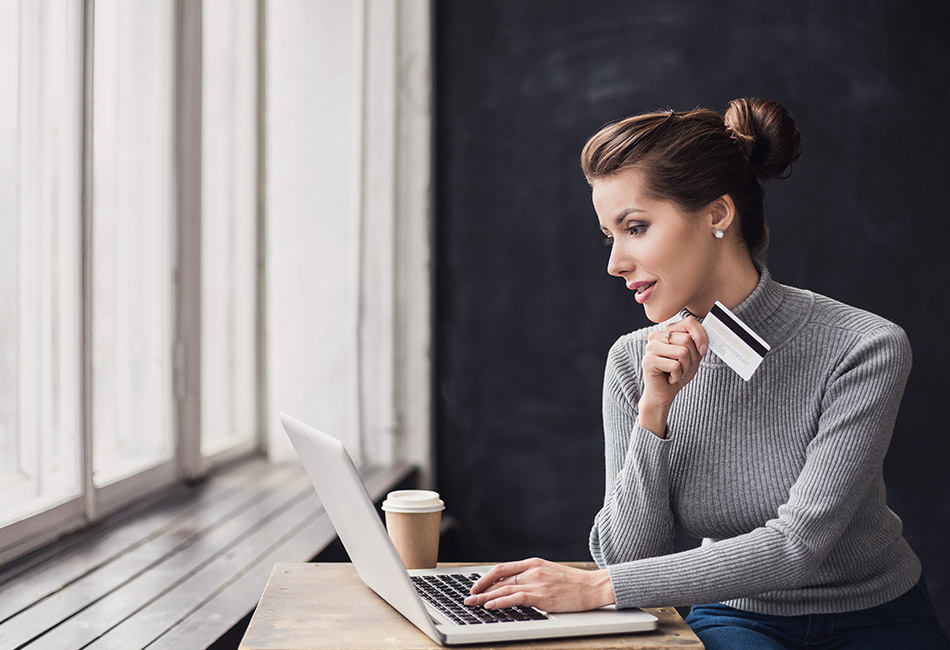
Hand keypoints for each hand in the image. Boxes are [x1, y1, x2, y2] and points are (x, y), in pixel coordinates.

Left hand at [462, 558, 613, 612]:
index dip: (485, 578)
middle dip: (481, 589)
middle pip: (500, 579)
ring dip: (485, 597)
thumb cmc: (573, 583)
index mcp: (533, 563)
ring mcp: (537, 582)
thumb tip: (512, 586)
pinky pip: (516, 598)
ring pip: (504, 589)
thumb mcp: (549, 573)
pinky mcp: (542, 595)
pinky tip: (490, 605)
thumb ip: (531, 577)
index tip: (475, 586)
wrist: (593, 586)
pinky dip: (500, 602)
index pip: (502, 569)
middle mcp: (532, 570)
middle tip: (468, 597)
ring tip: (473, 603)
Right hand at [639, 315, 707, 436]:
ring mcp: (650, 348)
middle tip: (684, 367)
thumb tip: (705, 337)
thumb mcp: (692, 356)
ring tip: (676, 372)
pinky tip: (670, 378)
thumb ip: (697, 344)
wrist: (662, 394)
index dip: (701, 336)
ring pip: (682, 352)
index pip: (689, 322)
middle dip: (692, 358)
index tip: (703, 350)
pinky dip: (677, 376)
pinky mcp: (649, 361)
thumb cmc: (676, 374)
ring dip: (685, 368)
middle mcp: (656, 336)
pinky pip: (675, 366)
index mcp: (666, 331)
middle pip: (687, 339)